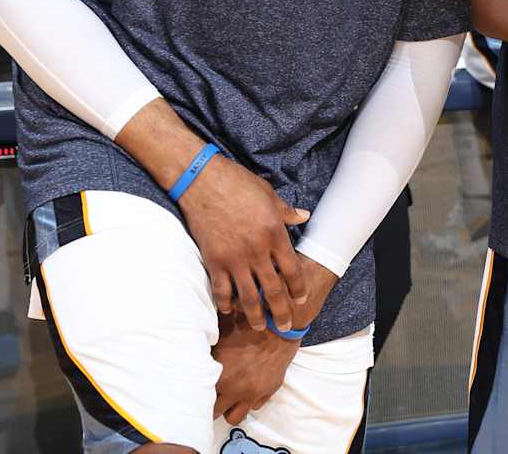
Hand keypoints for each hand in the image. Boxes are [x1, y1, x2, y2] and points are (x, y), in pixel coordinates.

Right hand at [178, 155, 310, 332]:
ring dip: (255, 315)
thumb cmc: (238, 183)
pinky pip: (221, 291)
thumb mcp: (269, 194)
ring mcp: (234, 259)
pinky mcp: (213, 261)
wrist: (202, 181)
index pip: (292, 270)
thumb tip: (304, 215)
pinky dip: (226, 304)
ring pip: (248, 297)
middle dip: (280, 311)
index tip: (300, 299)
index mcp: (275, 233)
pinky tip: (229, 311)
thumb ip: (286, 211)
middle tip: (285, 326)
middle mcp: (257, 251)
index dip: (298, 288)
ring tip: (258, 327)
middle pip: (273, 290)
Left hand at [210, 255, 337, 425]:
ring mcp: (252, 392)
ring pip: (233, 417)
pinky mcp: (268, 391)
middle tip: (210, 394)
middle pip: (214, 412)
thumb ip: (207, 337)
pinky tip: (246, 387)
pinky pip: (254, 407)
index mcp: (219, 373)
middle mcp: (234, 388)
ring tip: (227, 396)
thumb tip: (190, 336)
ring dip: (228, 408)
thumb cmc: (250, 322)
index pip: (198, 395)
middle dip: (210, 405)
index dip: (195, 391)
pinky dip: (248, 401)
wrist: (282, 325)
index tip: (195, 387)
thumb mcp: (224, 326)